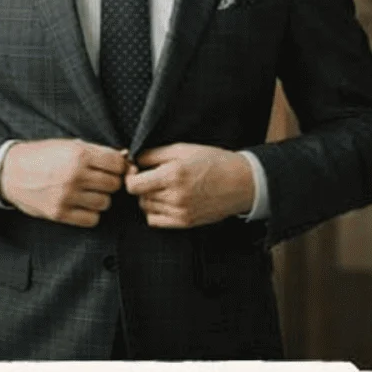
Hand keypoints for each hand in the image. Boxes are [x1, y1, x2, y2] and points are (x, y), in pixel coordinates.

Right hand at [0, 139, 129, 226]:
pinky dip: (90, 214)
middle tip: (98, 180)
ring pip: (105, 203)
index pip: (118, 164)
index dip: (118, 166)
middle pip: (114, 184)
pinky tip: (81, 204)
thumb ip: (97, 152)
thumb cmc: (42, 156)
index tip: (112, 167)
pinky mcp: (60, 213)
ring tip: (87, 191)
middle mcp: (75, 175)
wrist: (10, 172)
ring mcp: (67, 196)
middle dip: (109, 182)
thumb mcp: (68, 145)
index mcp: (78, 154)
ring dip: (100, 198)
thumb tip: (127, 160)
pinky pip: (92, 219)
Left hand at [125, 143, 253, 228]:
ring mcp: (180, 212)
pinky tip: (165, 201)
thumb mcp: (183, 149)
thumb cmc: (213, 161)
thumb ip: (153, 154)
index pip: (133, 185)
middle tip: (153, 176)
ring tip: (163, 187)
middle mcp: (175, 196)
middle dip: (142, 185)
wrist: (241, 182)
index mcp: (173, 175)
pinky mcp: (185, 223)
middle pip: (139, 196)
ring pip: (146, 208)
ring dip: (149, 198)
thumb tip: (132, 160)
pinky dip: (154, 211)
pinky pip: (155, 221)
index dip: (130, 177)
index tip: (136, 171)